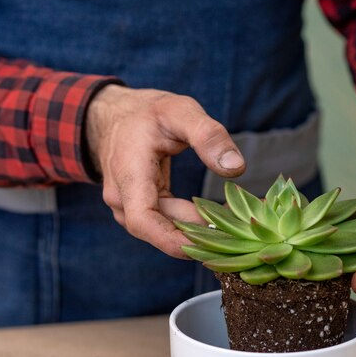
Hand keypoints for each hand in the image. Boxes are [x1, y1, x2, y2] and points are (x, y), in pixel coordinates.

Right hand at [85, 85, 244, 256]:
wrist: (118, 115)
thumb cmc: (149, 112)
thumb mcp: (181, 111)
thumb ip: (208, 136)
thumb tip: (236, 168)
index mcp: (129, 173)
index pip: (142, 220)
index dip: (172, 240)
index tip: (207, 245)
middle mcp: (122, 196)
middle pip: (158, 229)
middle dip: (196, 235)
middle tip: (237, 232)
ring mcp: (127, 205)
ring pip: (161, 229)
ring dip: (194, 231)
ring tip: (231, 224)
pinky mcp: (139, 208)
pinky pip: (163, 223)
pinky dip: (188, 223)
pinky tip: (214, 219)